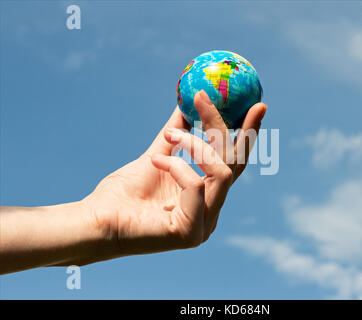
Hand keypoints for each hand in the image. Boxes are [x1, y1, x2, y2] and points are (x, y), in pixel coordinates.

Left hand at [84, 90, 266, 258]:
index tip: (257, 105)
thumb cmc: (121, 195)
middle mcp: (211, 212)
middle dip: (225, 127)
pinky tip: (155, 163)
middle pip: (234, 164)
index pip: (234, 164)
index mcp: (206, 197)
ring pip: (222, 172)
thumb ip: (173, 136)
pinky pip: (197, 185)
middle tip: (208, 98)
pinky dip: (176, 166)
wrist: (95, 221)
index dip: (249, 135)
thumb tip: (185, 107)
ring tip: (169, 137)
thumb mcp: (154, 156)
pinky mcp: (192, 233)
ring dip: (194, 145)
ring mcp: (204, 225)